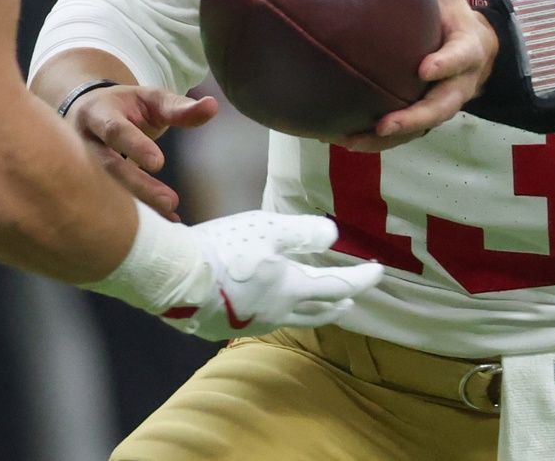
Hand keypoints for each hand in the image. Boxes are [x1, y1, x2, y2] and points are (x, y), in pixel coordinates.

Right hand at [68, 85, 217, 219]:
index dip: (134, 146)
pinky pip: (109, 205)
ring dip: (136, 206)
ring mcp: (80, 168)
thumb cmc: (124, 107)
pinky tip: (165, 222)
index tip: (159, 163)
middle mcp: (82, 143)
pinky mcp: (86, 188)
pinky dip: (137, 216)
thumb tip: (212, 106)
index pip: (114, 130)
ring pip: (105, 191)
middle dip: (137, 186)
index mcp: (98, 113)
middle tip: (170, 201)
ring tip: (169, 213)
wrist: (85, 113)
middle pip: (108, 167)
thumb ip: (178, 107)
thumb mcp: (148, 99)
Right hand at [92, 208, 384, 340]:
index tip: (378, 270)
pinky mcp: (229, 325)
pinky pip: (266, 319)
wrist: (175, 278)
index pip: (338, 286)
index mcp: (293, 289)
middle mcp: (279, 312)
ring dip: (314, 310)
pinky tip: (269, 303)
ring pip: (294, 318)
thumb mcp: (267, 230)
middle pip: (321, 312)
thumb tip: (333, 236)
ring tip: (318, 303)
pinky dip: (281, 310)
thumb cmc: (224, 250)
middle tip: (353, 297)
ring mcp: (254, 322)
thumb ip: (303, 232)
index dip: (362, 278)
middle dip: (340, 302)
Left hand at [338, 0, 497, 150]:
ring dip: (387, 139)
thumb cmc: (453, 13)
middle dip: (414, 118)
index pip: (459, 58)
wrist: (480, 50)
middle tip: (385, 124)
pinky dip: (375, 141)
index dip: (445, 65)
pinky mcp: (425, 117)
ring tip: (350, 141)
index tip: (424, 68)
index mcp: (466, 48)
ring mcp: (442, 104)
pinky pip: (403, 136)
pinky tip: (340, 139)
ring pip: (419, 128)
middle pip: (441, 107)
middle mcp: (458, 83)